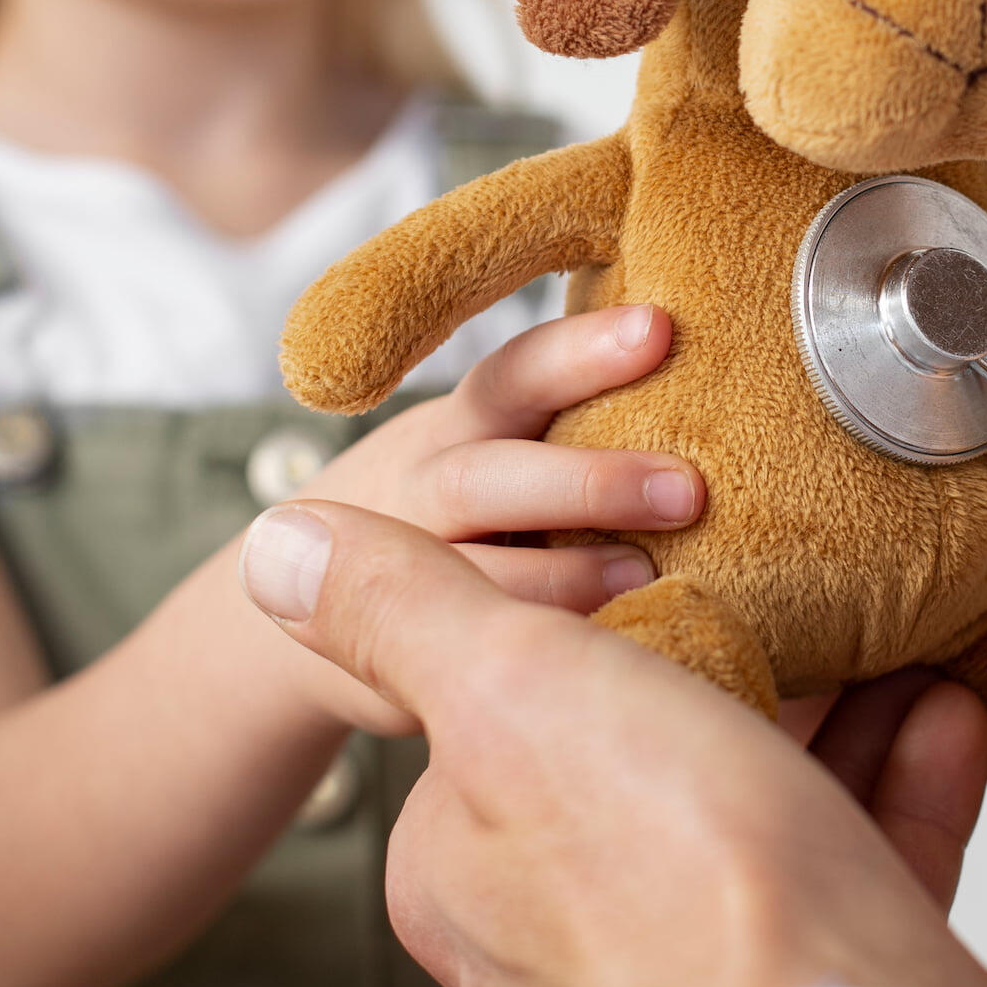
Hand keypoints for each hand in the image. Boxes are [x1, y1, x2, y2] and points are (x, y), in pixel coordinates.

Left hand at [240, 502, 986, 986]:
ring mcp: (700, 959)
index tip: (671, 539)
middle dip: (741, 653)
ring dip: (837, 703)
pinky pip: (861, 855)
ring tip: (891, 620)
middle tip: (805, 573)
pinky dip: (903, 773)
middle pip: (656, 742)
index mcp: (473, 860)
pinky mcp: (818, 976)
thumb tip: (283, 550)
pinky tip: (941, 709)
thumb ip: (405, 611)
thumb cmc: (682, 890)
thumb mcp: (512, 691)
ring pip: (770, 799)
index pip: (519, 699)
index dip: (602, 609)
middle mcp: (571, 926)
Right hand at [259, 305, 704, 732]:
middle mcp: (427, 488)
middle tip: (688, 488)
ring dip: (564, 580)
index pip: (516, 373)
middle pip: (491, 473)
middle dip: (590, 480)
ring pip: (475, 573)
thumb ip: (564, 417)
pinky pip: (466, 656)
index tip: (659, 327)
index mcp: (462, 426)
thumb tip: (697, 362)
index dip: (583, 350)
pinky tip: (617, 658)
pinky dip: (537, 652)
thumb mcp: (483, 440)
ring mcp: (406, 573)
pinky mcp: (399, 658)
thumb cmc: (446, 503)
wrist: (289, 596)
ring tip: (650, 580)